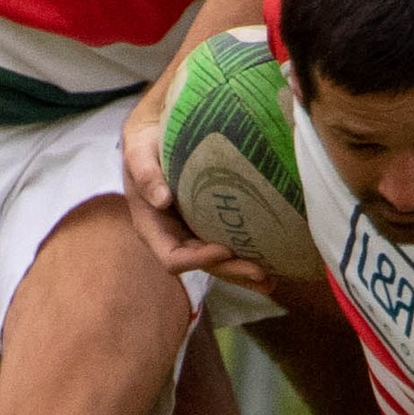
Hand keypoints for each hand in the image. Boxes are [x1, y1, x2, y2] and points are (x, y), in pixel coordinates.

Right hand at [122, 93, 274, 286]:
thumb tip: (162, 200)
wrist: (156, 135)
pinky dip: (250, 256)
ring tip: (272, 280)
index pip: (173, 257)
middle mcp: (174, 238)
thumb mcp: (138, 152)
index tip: (224, 250)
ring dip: (245, 273)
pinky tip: (274, 263)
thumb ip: (145, 173)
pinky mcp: (211, 226)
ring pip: (220, 263)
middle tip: (262, 273)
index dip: (198, 260)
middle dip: (231, 272)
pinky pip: (230, 246)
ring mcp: (194, 234)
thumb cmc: (145, 144)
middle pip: (203, 266)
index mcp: (152, 228)